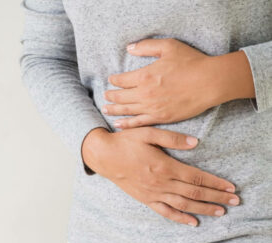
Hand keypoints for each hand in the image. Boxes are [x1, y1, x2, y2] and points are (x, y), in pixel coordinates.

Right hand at [82, 127, 238, 226]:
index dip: (215, 183)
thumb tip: (195, 143)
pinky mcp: (145, 199)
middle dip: (216, 197)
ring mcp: (153, 193)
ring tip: (220, 212)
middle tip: (234, 201)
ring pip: (183, 205)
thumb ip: (172, 138)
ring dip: (203, 209)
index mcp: (164, 166)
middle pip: (194, 193)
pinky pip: (165, 212)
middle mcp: (161, 183)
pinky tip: (192, 222)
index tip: (230, 187)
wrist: (104, 156)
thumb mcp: (147, 133)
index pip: (196, 178)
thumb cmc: (126, 143)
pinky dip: (180, 218)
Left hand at [102, 38, 254, 128]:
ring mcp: (152, 107)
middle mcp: (145, 93)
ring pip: (127, 110)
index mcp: (145, 75)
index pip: (122, 80)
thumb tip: (129, 48)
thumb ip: (146, 46)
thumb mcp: (168, 47)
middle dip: (111, 95)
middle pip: (121, 96)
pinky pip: (139, 123)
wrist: (209, 82)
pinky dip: (127, 124)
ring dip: (114, 110)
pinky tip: (118, 124)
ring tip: (105, 109)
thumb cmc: (191, 63)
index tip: (111, 80)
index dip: (114, 80)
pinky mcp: (160, 118)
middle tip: (105, 95)